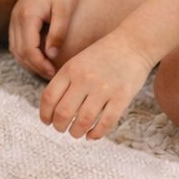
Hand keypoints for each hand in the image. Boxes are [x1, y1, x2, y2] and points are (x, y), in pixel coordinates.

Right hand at [9, 0, 79, 78]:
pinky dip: (25, 52)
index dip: (40, 65)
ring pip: (15, 48)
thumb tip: (51, 55)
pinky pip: (16, 40)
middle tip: (51, 74)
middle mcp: (16, 17)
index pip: (28, 50)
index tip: (54, 72)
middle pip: (19, 52)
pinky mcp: (18, 16)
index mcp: (27, 16)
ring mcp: (14, 16)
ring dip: (28, 61)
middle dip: (34, 66)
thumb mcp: (65, 11)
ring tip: (46, 68)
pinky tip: (40, 56)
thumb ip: (58, 33)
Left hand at [39, 32, 153, 140]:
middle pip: (63, 112)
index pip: (49, 97)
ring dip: (76, 132)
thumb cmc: (104, 54)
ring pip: (83, 121)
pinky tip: (92, 135)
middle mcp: (84, 79)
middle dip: (59, 126)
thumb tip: (52, 108)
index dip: (45, 114)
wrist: (134, 43)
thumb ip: (66, 80)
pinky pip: (106, 123)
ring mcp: (104, 88)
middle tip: (61, 129)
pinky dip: (96, 134)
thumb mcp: (79, 60)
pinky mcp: (122, 97)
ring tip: (76, 133)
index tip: (47, 122)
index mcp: (71, 69)